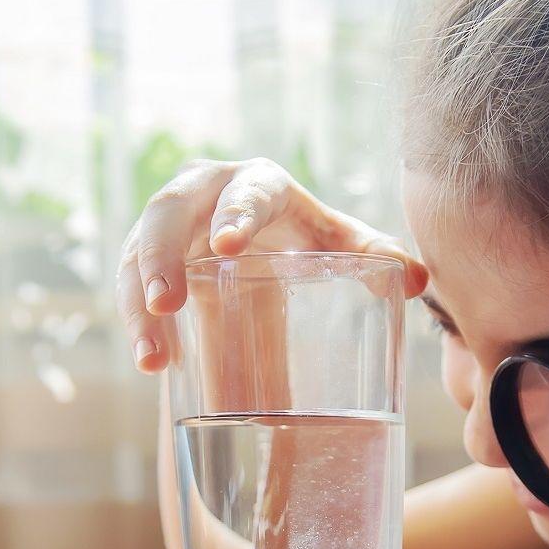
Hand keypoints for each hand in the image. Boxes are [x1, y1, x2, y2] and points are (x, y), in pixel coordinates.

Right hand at [116, 157, 427, 372]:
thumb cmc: (309, 242)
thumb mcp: (341, 247)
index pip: (247, 189)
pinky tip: (153, 364)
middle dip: (161, 254)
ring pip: (137, 252)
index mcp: (261, 183)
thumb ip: (377, 257)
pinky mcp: (148, 257)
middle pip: (169, 211)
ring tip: (152, 356)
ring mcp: (169, 224)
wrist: (267, 251)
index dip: (235, 211)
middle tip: (165, 302)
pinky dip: (138, 324)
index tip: (226, 245)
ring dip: (137, 301)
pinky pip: (132, 285)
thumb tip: (416, 279)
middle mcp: (205, 193)